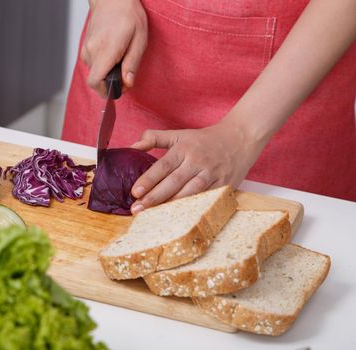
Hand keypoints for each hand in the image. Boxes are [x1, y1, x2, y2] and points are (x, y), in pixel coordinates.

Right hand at [81, 0, 147, 95]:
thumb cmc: (128, 16)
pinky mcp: (85, 48)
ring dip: (107, 72)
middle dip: (110, 82)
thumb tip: (127, 83)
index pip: (95, 81)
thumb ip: (132, 64)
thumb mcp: (140, 40)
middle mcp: (92, 51)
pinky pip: (93, 64)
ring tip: (120, 58)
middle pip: (96, 80)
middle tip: (125, 74)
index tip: (118, 88)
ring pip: (95, 73)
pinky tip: (112, 54)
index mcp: (106, 50)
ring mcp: (86, 49)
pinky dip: (103, 65)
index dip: (106, 91)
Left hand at [130, 119, 265, 213]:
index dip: (148, 179)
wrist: (240, 138)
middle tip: (137, 210)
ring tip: (154, 217)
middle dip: (154, 197)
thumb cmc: (203, 140)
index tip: (134, 192)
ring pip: (190, 193)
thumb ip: (154, 138)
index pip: (163, 166)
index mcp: (184, 148)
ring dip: (172, 206)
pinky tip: (179, 218)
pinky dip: (192, 209)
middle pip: (174, 182)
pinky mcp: (224, 186)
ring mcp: (212, 175)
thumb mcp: (178, 134)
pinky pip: (206, 200)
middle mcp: (197, 162)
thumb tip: (131, 148)